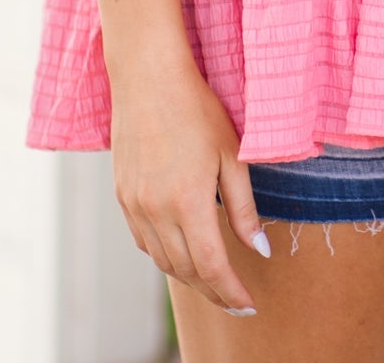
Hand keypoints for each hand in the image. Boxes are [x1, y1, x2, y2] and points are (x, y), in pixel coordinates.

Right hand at [110, 49, 270, 314]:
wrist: (148, 77)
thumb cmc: (197, 108)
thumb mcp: (232, 154)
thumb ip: (244, 207)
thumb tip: (261, 250)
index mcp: (187, 201)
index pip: (211, 266)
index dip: (231, 292)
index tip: (249, 305)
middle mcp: (155, 210)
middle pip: (186, 271)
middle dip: (213, 292)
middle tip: (236, 301)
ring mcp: (134, 205)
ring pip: (162, 260)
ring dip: (189, 277)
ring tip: (213, 282)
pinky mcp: (122, 196)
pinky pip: (143, 241)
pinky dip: (165, 255)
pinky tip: (182, 251)